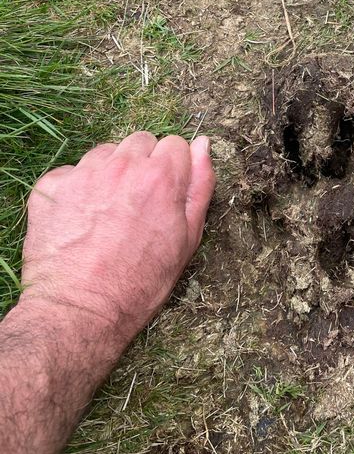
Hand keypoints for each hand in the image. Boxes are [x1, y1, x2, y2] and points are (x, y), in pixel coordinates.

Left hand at [20, 132, 215, 347]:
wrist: (80, 312)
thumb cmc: (140, 283)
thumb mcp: (187, 239)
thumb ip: (199, 187)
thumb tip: (202, 146)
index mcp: (161, 177)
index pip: (176, 144)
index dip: (175, 168)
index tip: (167, 192)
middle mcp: (122, 166)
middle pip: (141, 142)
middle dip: (143, 164)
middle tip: (139, 202)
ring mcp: (84, 174)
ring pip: (106, 153)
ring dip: (111, 172)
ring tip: (109, 211)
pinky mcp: (52, 186)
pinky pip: (72, 172)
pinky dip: (78, 189)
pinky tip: (82, 219)